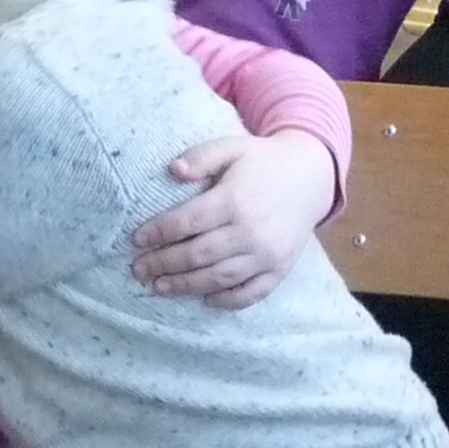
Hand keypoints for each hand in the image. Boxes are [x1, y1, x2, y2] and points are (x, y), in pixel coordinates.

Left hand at [132, 129, 337, 308]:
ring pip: (219, 277)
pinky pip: (251, 292)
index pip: (186, 222)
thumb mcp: (233, 147)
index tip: (137, 239)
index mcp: (234, 200)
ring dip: (186, 285)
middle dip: (163, 264)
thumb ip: (202, 156)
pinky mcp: (280, 269)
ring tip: (159, 288)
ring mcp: (266, 254)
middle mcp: (250, 231)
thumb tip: (172, 170)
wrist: (311, 177)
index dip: (158, 232)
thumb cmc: (263, 161)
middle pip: (197, 254)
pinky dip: (227, 300)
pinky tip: (206, 298)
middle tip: (139, 269)